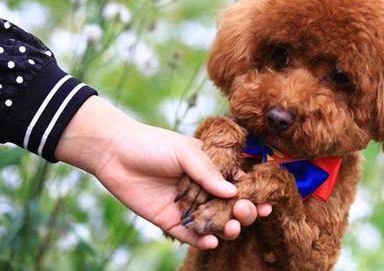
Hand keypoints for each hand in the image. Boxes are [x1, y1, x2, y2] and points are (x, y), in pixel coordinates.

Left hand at [55, 96, 271, 248]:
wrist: (115, 153)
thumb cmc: (153, 144)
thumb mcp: (185, 151)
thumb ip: (208, 172)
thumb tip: (233, 192)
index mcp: (211, 169)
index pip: (238, 184)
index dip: (253, 194)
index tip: (268, 202)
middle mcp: (202, 189)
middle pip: (229, 207)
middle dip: (243, 212)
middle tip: (245, 213)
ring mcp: (187, 206)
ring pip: (212, 222)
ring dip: (226, 228)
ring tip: (232, 229)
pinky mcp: (169, 220)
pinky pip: (189, 234)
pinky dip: (202, 239)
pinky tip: (212, 240)